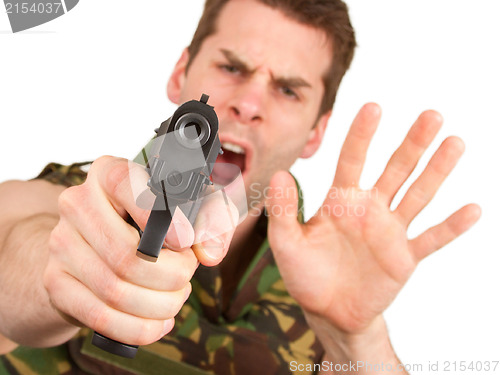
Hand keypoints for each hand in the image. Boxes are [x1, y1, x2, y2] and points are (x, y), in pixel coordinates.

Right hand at [43, 156, 236, 345]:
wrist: (99, 246)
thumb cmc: (153, 222)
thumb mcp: (190, 207)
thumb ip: (211, 219)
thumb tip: (209, 252)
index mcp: (108, 173)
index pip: (126, 185)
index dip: (161, 218)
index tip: (186, 242)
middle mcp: (77, 203)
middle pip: (127, 254)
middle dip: (171, 275)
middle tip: (186, 275)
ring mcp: (61, 243)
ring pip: (115, 289)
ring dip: (160, 304)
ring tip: (176, 297)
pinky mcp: (56, 282)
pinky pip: (99, 316)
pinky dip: (138, 327)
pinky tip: (159, 322)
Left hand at [266, 104, 480, 333]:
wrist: (327, 310)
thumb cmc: (304, 273)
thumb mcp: (286, 242)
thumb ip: (283, 210)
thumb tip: (278, 174)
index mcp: (341, 200)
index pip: (352, 160)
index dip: (362, 135)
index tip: (373, 107)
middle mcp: (369, 208)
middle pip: (395, 169)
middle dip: (412, 143)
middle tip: (431, 115)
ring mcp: (390, 231)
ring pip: (418, 195)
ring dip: (437, 171)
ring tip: (455, 143)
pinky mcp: (404, 257)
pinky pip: (431, 239)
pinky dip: (451, 226)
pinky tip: (474, 209)